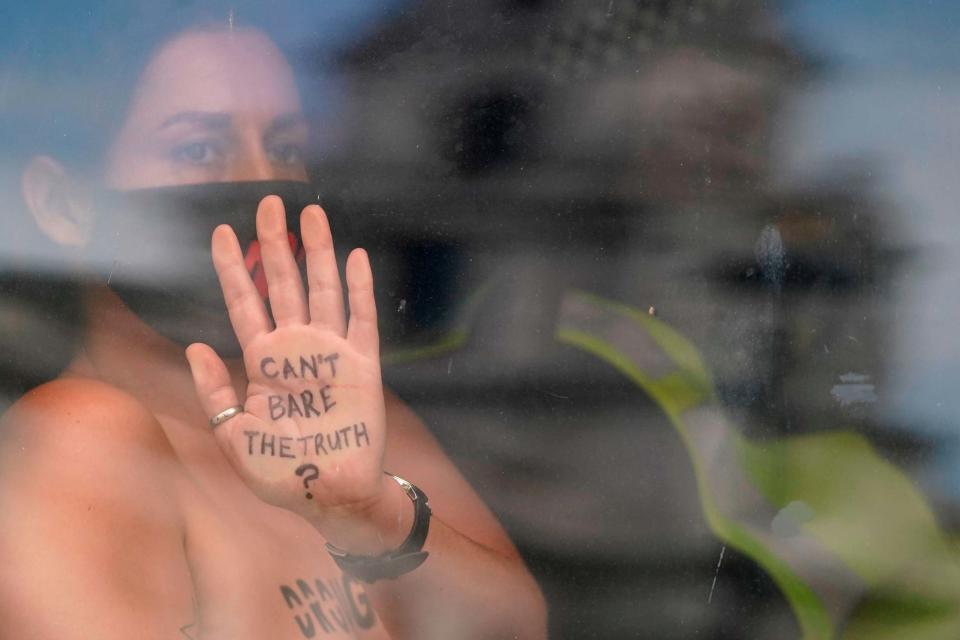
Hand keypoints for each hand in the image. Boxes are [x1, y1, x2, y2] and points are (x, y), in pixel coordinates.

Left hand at [186, 196, 387, 529]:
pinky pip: (362, 319)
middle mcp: (296, 348)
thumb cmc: (280, 473)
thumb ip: (216, 392)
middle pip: (284, 284)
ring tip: (310, 215)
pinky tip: (356, 257)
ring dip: (317, 253)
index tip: (220, 232)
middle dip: (275, 243)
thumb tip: (195, 346)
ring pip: (322, 290)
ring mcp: (331, 353)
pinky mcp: (362, 366)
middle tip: (268, 203)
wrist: (329, 497)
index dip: (233, 268)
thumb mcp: (234, 436)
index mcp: (263, 361)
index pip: (246, 303)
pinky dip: (360, 289)